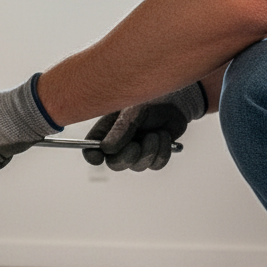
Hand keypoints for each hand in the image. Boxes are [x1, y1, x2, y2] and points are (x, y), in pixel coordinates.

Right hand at [82, 84, 206, 171]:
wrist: (175, 100)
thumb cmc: (149, 99)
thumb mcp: (131, 111)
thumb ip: (120, 130)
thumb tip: (106, 149)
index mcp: (107, 131)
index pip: (91, 149)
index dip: (92, 156)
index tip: (98, 158)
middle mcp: (120, 144)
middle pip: (115, 164)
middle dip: (127, 157)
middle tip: (137, 145)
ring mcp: (137, 151)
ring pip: (138, 166)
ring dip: (149, 151)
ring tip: (155, 134)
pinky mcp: (154, 155)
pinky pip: (155, 165)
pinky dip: (162, 152)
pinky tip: (163, 136)